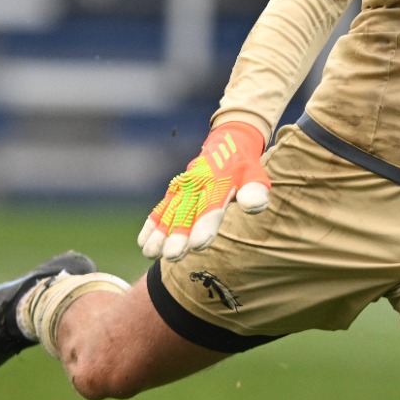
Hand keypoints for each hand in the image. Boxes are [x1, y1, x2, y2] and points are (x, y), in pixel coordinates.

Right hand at [138, 122, 271, 260]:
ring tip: (151, 253)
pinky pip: (161, 208)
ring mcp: (183, 188)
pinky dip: (152, 224)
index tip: (197, 245)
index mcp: (219, 183)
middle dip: (178, 235)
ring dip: (160, 233)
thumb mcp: (256, 175)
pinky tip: (143, 242)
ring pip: (170, 213)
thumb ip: (255, 191)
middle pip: (186, 213)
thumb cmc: (244, 168)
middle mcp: (197, 185)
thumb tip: (254, 206)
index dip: (204, 226)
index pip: (211, 207)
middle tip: (172, 255)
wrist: (227, 144)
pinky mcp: (174, 191)